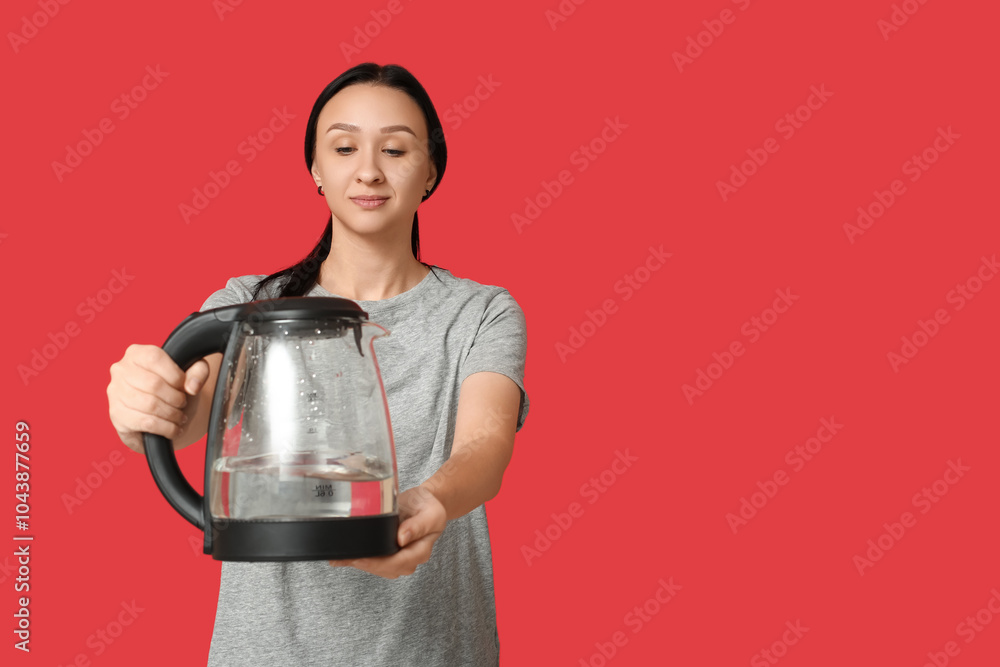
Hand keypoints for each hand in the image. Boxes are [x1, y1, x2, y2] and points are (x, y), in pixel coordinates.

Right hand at [107, 344, 209, 453]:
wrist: (165, 413)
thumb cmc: (176, 388)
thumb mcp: (193, 373)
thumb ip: (199, 371)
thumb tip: (192, 386)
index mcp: (137, 353)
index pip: (155, 359)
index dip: (175, 375)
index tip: (183, 386)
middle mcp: (121, 370)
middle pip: (153, 384)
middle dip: (176, 398)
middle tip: (182, 404)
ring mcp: (115, 393)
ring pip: (149, 405)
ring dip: (172, 414)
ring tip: (179, 417)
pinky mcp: (116, 415)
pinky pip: (145, 422)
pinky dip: (165, 427)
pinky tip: (172, 428)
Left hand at [329, 484, 446, 578]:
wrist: (424, 502)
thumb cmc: (428, 506)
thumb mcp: (431, 513)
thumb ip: (419, 525)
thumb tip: (402, 538)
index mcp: (421, 551)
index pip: (399, 562)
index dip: (378, 563)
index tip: (361, 558)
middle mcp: (409, 558)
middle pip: (386, 568)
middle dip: (365, 564)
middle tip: (345, 557)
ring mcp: (397, 557)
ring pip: (377, 567)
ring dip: (359, 563)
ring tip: (340, 558)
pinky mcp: (387, 552)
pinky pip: (373, 559)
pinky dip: (357, 558)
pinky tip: (341, 558)